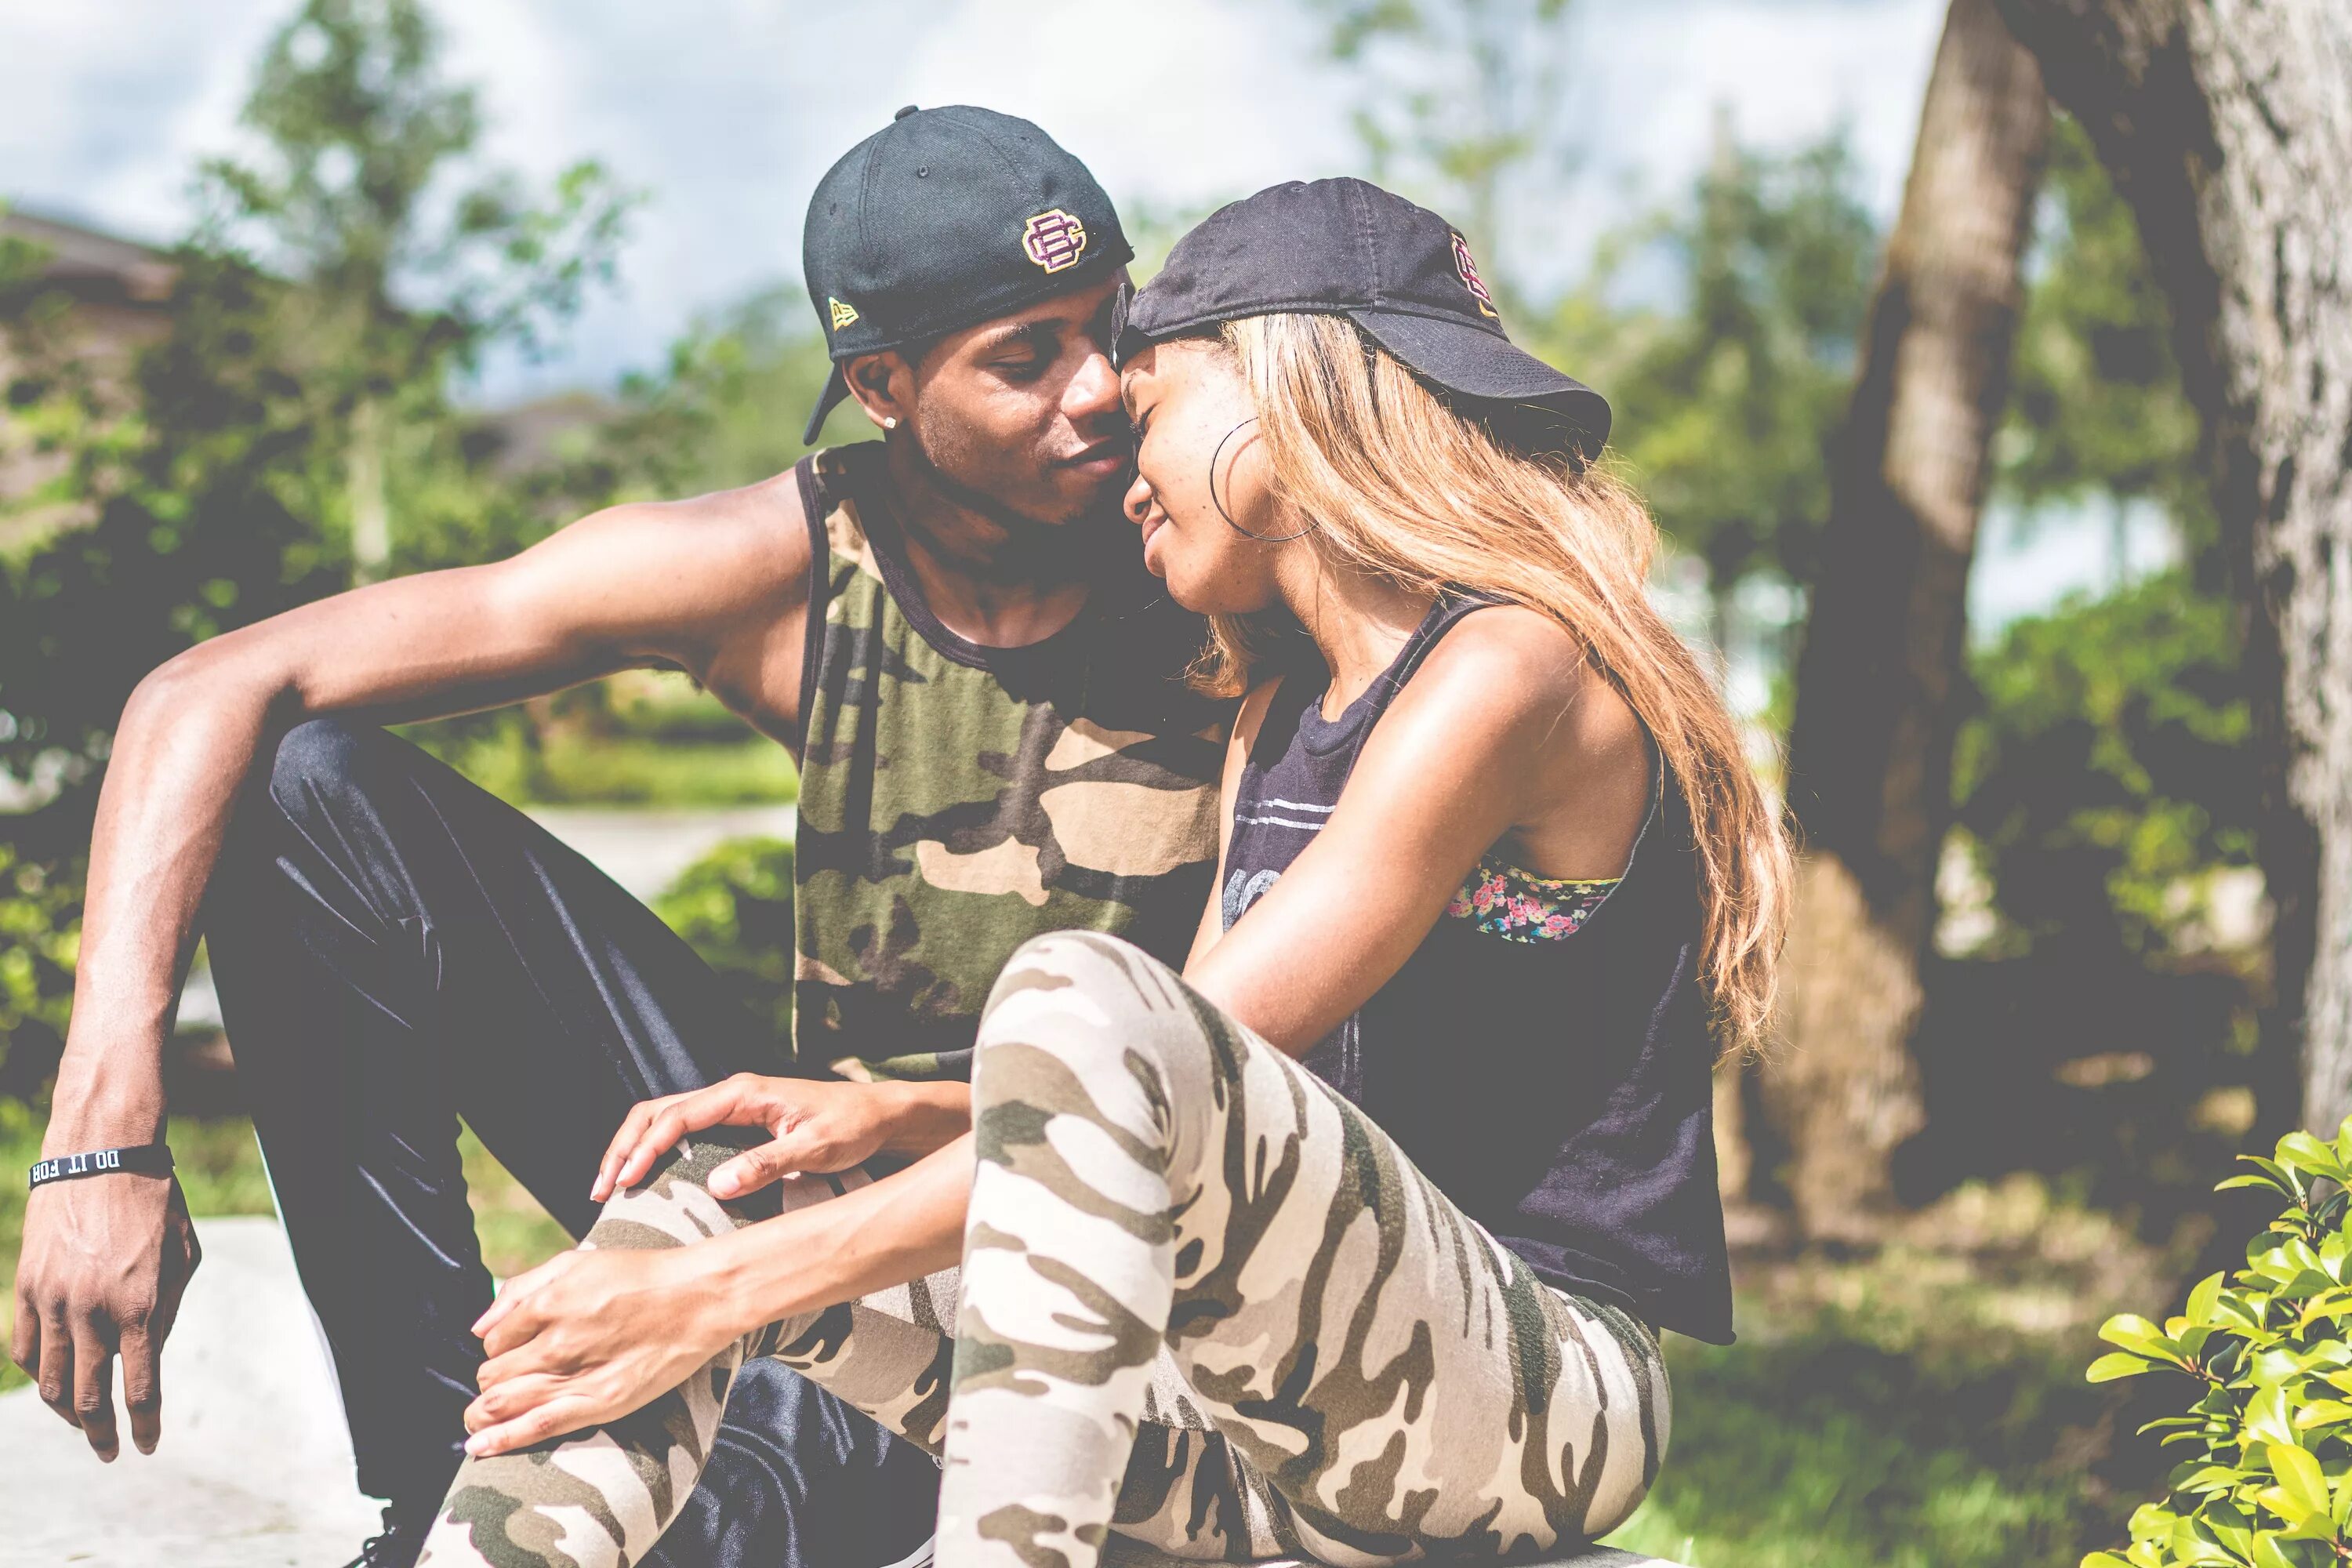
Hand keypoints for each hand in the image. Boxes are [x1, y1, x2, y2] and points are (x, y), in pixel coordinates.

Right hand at [11, 1171, 200, 1460]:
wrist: (101, 1156)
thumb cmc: (156, 1204)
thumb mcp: (183, 1256)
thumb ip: (166, 1312)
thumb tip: (147, 1357)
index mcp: (140, 1304)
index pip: (140, 1386)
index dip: (143, 1424)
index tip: (146, 1447)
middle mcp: (93, 1310)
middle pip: (89, 1397)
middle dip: (102, 1433)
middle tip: (111, 1451)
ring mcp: (54, 1301)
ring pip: (51, 1381)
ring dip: (67, 1412)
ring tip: (84, 1423)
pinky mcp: (27, 1288)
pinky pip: (26, 1349)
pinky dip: (40, 1375)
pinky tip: (55, 1382)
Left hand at [461, 1244, 734, 1456]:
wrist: (698, 1298)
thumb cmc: (639, 1275)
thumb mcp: (577, 1261)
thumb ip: (523, 1288)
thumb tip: (479, 1326)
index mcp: (549, 1303)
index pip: (495, 1340)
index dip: (499, 1347)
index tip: (514, 1350)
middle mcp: (557, 1341)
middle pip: (494, 1374)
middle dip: (489, 1380)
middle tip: (502, 1382)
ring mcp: (577, 1375)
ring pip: (504, 1403)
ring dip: (482, 1412)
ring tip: (478, 1417)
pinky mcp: (601, 1403)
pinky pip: (539, 1427)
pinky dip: (502, 1439)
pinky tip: (479, 1447)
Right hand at [593, 1073, 901, 1201]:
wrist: (879, 1116)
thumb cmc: (852, 1127)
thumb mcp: (816, 1149)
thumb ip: (768, 1165)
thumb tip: (718, 1187)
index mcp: (743, 1093)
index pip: (677, 1116)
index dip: (646, 1149)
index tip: (624, 1182)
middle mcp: (730, 1095)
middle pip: (657, 1112)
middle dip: (624, 1147)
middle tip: (601, 1189)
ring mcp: (730, 1108)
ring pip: (664, 1120)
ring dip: (634, 1149)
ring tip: (610, 1187)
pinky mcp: (735, 1124)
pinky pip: (682, 1132)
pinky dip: (655, 1152)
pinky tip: (645, 1182)